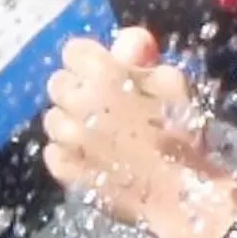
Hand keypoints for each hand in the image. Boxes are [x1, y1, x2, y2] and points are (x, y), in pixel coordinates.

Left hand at [41, 30, 236, 237]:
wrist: (182, 197)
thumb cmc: (182, 135)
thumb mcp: (171, 84)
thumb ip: (140, 56)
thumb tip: (125, 40)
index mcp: (102, 74)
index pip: (73, 51)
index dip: (90, 61)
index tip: (106, 74)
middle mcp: (77, 101)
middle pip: (58, 83)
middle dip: (78, 90)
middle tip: (103, 106)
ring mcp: (67, 138)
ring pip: (53, 118)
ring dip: (71, 123)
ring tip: (98, 136)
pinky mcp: (65, 169)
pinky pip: (54, 152)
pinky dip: (68, 154)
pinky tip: (92, 160)